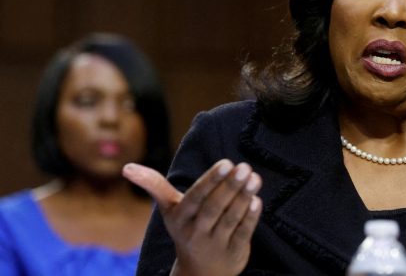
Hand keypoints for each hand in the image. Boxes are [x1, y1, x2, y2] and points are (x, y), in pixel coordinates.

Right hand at [123, 160, 262, 275]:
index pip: (196, 198)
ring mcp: (216, 244)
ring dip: (243, 197)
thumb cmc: (187, 228)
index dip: (211, 181)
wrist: (199, 272)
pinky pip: (243, 233)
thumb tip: (127, 167)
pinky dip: (251, 217)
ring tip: (254, 177)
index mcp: (180, 219)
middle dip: (230, 186)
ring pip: (230, 219)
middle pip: (213, 208)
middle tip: (244, 167)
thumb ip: (155, 186)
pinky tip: (257, 200)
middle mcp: (196, 233)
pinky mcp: (234, 252)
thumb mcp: (170, 210)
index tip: (226, 162)